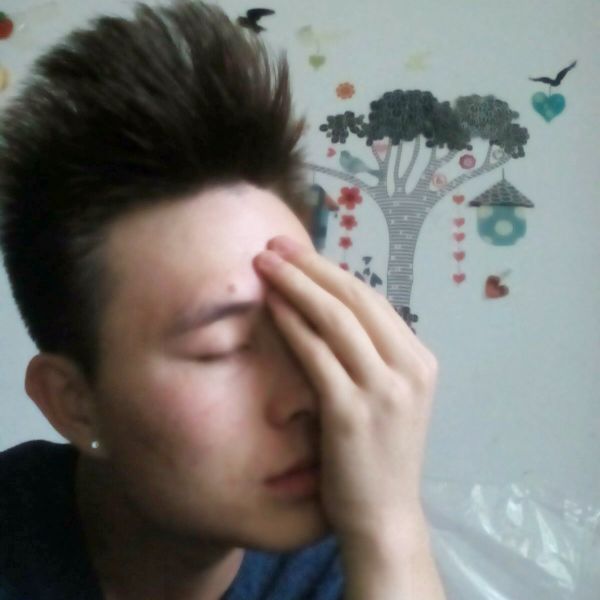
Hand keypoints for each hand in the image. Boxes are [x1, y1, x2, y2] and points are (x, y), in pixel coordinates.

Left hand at [254, 235, 438, 542]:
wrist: (384, 518)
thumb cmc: (380, 458)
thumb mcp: (389, 399)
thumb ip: (371, 358)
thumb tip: (333, 313)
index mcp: (420, 361)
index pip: (372, 301)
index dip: (332, 272)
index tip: (300, 254)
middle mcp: (410, 367)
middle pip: (354, 298)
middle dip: (311, 266)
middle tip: (275, 244)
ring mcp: (384, 389)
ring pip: (335, 317)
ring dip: (295, 283)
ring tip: (264, 262)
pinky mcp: (352, 410)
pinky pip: (316, 353)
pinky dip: (291, 322)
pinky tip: (270, 303)